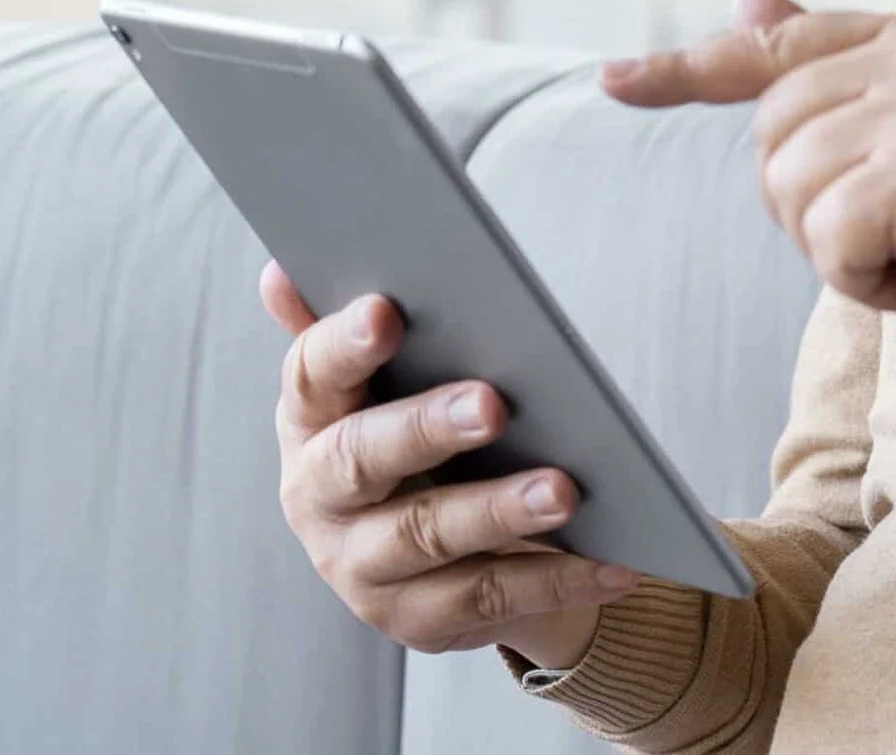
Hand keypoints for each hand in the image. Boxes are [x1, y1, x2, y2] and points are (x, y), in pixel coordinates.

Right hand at [261, 265, 633, 666]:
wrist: (448, 553)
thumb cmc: (420, 440)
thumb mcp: (387, 386)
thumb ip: (348, 331)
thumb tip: (283, 273)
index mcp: (310, 421)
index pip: (311, 375)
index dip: (343, 345)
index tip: (386, 311)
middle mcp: (319, 497)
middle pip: (363, 459)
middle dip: (426, 428)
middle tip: (493, 403)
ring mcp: (361, 567)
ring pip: (429, 535)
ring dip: (500, 510)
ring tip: (564, 489)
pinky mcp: (416, 621)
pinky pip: (491, 598)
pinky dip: (557, 579)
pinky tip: (612, 560)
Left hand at [601, 0, 895, 388]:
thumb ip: (829, 72)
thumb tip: (747, 0)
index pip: (777, 47)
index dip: (686, 71)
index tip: (610, 81)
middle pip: (771, 130)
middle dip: (810, 199)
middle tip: (895, 224)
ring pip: (787, 183)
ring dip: (834, 242)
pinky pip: (822, 235)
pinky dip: (856, 276)